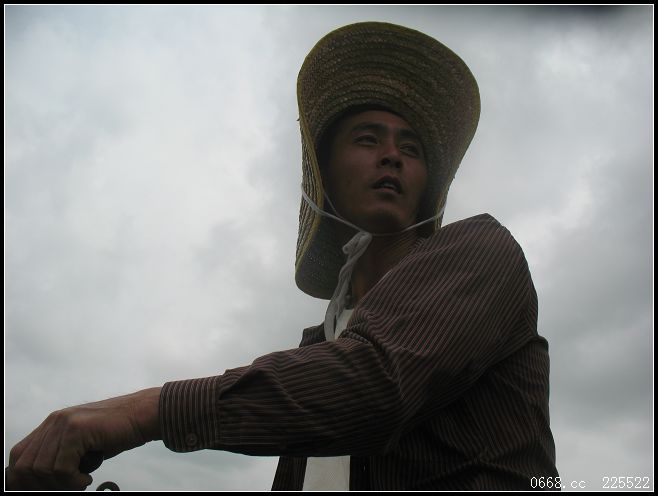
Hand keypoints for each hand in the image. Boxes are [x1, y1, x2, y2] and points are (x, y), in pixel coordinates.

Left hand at [6, 387, 160, 490]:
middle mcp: (54, 421)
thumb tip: (44, 483)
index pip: (19, 457)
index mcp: (52, 423)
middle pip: (25, 466)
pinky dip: (73, 480)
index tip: (46, 489)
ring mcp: (64, 423)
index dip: (25, 480)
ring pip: (42, 470)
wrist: (144, 415)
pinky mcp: (78, 429)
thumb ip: (62, 457)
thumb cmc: (118, 433)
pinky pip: (61, 468)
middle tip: (69, 486)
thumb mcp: (83, 446)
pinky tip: (89, 477)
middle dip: (43, 486)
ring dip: (61, 484)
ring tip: (81, 481)